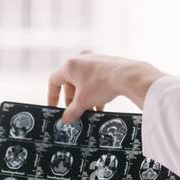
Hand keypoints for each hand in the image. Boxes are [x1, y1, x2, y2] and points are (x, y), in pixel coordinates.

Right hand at [47, 53, 164, 121]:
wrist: (127, 76)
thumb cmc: (102, 84)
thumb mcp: (83, 102)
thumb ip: (71, 112)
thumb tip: (66, 119)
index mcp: (70, 66)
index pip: (54, 82)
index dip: (52, 97)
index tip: (55, 107)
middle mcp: (80, 60)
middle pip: (70, 83)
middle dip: (72, 100)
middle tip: (75, 112)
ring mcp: (94, 60)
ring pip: (83, 82)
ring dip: (84, 98)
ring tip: (89, 111)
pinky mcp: (105, 63)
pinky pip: (94, 80)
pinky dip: (94, 92)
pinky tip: (100, 105)